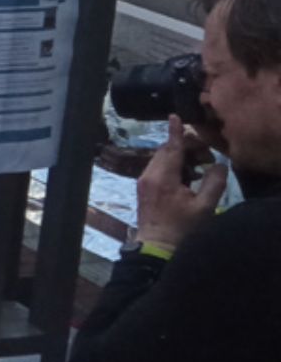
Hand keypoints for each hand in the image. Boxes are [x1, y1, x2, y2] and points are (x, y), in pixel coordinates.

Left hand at [136, 116, 228, 248]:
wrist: (156, 246)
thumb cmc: (182, 228)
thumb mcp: (204, 207)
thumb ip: (214, 182)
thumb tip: (218, 164)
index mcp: (163, 178)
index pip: (171, 148)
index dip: (176, 132)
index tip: (174, 115)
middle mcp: (149, 175)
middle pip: (167, 150)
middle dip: (187, 147)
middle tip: (207, 158)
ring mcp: (144, 181)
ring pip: (162, 158)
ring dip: (181, 157)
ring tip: (200, 169)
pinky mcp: (144, 187)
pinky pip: (158, 167)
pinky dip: (174, 165)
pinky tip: (188, 177)